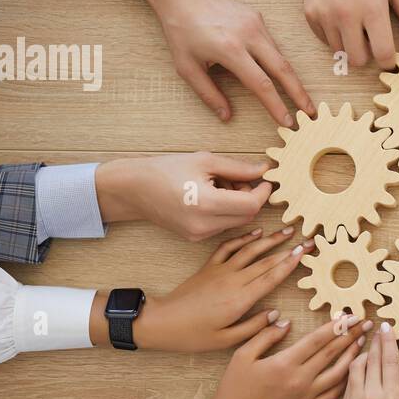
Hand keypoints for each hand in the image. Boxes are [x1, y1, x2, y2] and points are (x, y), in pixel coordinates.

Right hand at [95, 152, 271, 241]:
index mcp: (207, 204)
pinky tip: (210, 196)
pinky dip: (225, 211)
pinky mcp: (194, 238)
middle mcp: (204, 225)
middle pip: (247, 216)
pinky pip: (222, 226)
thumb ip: (238, 168)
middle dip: (250, 197)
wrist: (134, 189)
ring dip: (237, 204)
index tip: (264, 179)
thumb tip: (264, 170)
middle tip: (238, 178)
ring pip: (236, 222)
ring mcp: (198, 234)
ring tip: (219, 185)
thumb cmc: (166, 170)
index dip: (263, 192)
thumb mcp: (205, 161)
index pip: (251, 205)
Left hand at [98, 228, 305, 351]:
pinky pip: (229, 248)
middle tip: (307, 240)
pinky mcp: (209, 267)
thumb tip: (278, 316)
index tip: (304, 252)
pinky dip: (243, 238)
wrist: (162, 321)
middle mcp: (233, 281)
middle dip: (288, 249)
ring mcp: (220, 271)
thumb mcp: (226, 340)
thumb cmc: (193, 335)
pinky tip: (255, 232)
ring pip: (250, 250)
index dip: (290, 263)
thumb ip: (254, 328)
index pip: (271, 277)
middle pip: (266, 261)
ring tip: (287, 230)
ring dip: (270, 239)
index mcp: (240, 300)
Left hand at [144, 0, 312, 124]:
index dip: (276, 106)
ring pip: (280, 56)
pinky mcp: (257, 17)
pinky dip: (277, 62)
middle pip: (283, 69)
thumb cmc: (181, 31)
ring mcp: (255, 24)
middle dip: (299, 93)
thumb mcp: (187, 68)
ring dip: (290, 78)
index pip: (261, 84)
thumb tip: (226, 116)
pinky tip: (279, 75)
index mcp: (230, 49)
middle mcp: (249, 35)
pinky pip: (271, 44)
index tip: (288, 122)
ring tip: (298, 97)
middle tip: (310, 112)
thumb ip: (208, 94)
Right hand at [166, 315, 371, 398]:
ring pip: (338, 373)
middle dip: (352, 335)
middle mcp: (300, 379)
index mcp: (285, 363)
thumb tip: (285, 321)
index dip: (337, 325)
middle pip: (332, 353)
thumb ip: (264, 335)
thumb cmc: (233, 389)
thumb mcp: (242, 356)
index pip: (318, 339)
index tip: (350, 315)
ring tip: (363, 343)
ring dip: (353, 356)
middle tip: (366, 323)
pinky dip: (346, 381)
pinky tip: (353, 371)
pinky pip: (333, 394)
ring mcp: (306, 395)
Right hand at [283, 0, 398, 69]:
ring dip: (350, 45)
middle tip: (371, 40)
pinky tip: (340, 17)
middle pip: (358, 60)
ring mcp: (326, 16)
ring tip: (355, 25)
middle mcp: (347, 15)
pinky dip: (335, 36)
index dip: (389, 61)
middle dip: (367, 55)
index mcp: (372, 8)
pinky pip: (325, 41)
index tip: (390, 57)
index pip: (382, 53)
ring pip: (340, 53)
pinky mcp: (311, 16)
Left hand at [337, 323, 398, 398]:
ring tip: (372, 345)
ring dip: (365, 352)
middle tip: (380, 326)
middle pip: (374, 358)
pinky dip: (356, 366)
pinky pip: (349, 377)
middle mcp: (373, 395)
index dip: (390, 341)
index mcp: (393, 398)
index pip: (391, 361)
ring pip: (358, 365)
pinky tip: (361, 362)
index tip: (389, 326)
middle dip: (377, 340)